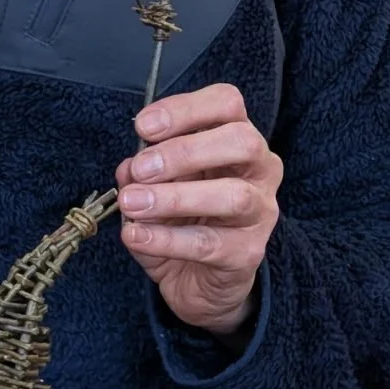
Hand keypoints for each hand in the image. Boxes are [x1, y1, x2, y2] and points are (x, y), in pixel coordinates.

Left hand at [115, 83, 282, 336]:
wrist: (203, 283)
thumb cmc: (184, 221)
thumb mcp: (157, 188)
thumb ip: (143, 172)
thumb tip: (129, 168)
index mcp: (237, 141)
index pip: (227, 105)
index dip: (185, 109)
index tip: (143, 127)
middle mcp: (260, 171)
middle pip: (241, 141)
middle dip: (185, 151)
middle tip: (142, 170)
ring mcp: (260, 213)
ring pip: (233, 195)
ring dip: (175, 197)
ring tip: (133, 203)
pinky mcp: (248, 253)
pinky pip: (209, 243)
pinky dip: (166, 238)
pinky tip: (136, 235)